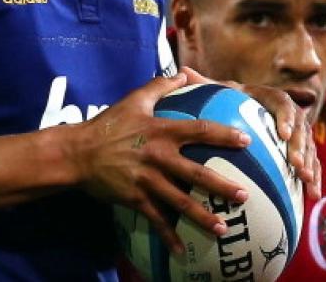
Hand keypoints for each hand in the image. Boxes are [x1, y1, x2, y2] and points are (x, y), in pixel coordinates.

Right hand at [70, 72, 251, 253]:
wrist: (79, 152)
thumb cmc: (108, 124)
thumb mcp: (134, 100)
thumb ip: (160, 86)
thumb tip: (183, 74)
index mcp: (161, 131)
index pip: (199, 131)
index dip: (223, 135)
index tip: (245, 141)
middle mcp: (158, 156)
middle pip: (195, 173)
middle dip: (221, 185)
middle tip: (243, 196)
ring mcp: (147, 180)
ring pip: (180, 201)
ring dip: (202, 216)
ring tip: (223, 228)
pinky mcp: (135, 198)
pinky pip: (156, 220)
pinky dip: (169, 236)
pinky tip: (182, 251)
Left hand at [181, 66, 321, 199]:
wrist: (242, 108)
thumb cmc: (225, 100)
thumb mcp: (216, 92)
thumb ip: (203, 84)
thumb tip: (183, 71)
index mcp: (267, 96)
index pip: (281, 101)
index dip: (286, 117)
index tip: (284, 134)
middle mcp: (286, 112)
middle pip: (301, 125)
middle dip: (301, 145)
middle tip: (296, 163)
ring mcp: (296, 131)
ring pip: (309, 145)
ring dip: (311, 163)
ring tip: (307, 181)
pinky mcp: (300, 149)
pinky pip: (311, 162)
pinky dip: (314, 177)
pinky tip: (312, 196)